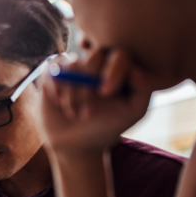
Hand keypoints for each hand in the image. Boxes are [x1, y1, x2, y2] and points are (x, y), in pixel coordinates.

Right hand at [39, 49, 158, 157]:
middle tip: (89, 114)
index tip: (106, 93)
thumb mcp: (133, 111)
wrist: (76, 143)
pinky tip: (59, 103)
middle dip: (89, 88)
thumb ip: (143, 89)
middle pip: (95, 56)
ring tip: (74, 114)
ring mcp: (75, 65)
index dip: (113, 70)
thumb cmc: (107, 126)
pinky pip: (52, 68)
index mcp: (120, 68)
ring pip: (72, 65)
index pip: (121, 53)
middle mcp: (98, 62)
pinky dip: (55, 88)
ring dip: (72, 94)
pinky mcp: (53, 72)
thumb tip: (134, 68)